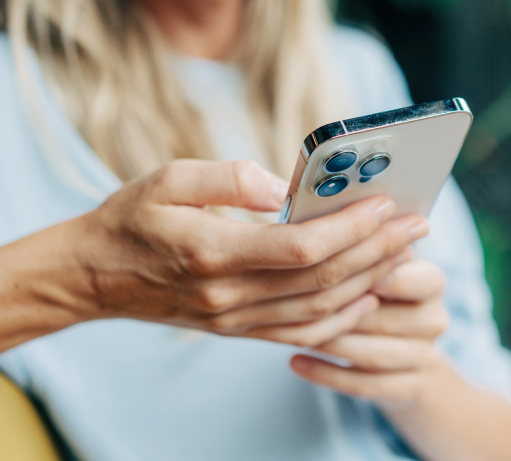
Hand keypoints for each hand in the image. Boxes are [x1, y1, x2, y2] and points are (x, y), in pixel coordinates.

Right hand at [66, 159, 429, 347]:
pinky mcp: (235, 330)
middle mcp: (229, 296)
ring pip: (319, 310)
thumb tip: (285, 187)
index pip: (301, 248)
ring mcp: (233, 320)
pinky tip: (366, 296)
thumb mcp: (168, 178)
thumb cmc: (129, 219)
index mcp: (213, 252)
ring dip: (369, 282)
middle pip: (322, 280)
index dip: (351, 228)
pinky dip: (340, 318)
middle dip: (377, 251)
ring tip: (403, 252)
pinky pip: (300, 333)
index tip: (387, 203)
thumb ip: (230, 178)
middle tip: (417, 224)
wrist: (93, 276)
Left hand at [289, 258, 451, 408]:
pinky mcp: (408, 389)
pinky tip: (295, 362)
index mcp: (431, 282)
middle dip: (342, 314)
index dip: (387, 277)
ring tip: (293, 334)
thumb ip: (362, 250)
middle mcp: (433, 319)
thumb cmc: (382, 297)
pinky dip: (327, 374)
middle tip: (299, 305)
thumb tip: (322, 226)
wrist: (413, 362)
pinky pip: (365, 385)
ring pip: (374, 354)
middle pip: (387, 318)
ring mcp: (423, 357)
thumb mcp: (380, 268)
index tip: (346, 270)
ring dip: (331, 344)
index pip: (421, 277)